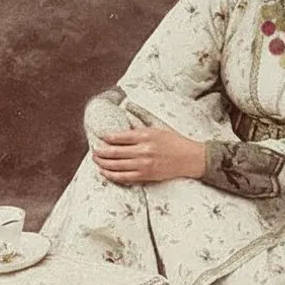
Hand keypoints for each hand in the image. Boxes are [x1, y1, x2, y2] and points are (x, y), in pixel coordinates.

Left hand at [91, 127, 205, 184]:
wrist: (190, 158)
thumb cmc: (174, 141)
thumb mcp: (158, 126)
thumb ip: (141, 120)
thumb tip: (127, 107)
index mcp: (146, 135)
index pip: (120, 137)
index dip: (107, 138)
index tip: (100, 137)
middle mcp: (143, 150)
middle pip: (115, 152)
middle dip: (101, 152)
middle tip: (93, 150)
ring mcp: (144, 164)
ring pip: (117, 165)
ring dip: (103, 163)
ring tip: (96, 160)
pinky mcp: (146, 175)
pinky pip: (124, 177)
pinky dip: (112, 175)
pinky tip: (105, 172)